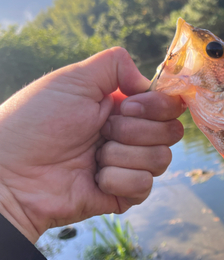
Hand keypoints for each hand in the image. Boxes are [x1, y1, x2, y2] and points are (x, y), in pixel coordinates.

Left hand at [0, 47, 183, 242]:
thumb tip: (149, 83)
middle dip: (135, 130)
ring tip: (93, 157)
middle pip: (171, 132)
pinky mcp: (125, 194)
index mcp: (124, 108)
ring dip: (122, 155)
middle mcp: (131, 136)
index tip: (124, 106)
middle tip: (102, 131)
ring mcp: (130, 166)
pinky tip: (95, 178)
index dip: (157, 106)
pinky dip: (118, 180)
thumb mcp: (73, 79)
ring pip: (161, 159)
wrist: (12, 172)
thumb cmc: (36, 122)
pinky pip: (145, 186)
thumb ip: (116, 65)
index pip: (169, 105)